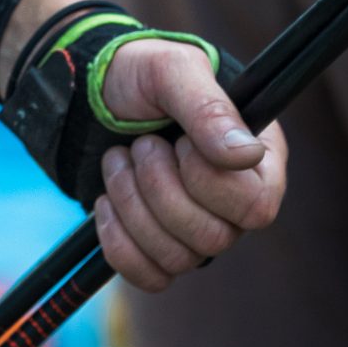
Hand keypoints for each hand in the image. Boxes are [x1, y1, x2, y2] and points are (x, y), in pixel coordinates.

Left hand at [90, 39, 285, 293]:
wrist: (89, 91)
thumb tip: (247, 155)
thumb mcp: (171, 69)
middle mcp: (235, 203)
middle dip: (159, 188)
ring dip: (132, 204)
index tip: (179, 141)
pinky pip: (150, 277)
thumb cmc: (141, 72)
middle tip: (141, 144)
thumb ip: (209, 107)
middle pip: (212, 239)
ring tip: (118, 158)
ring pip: (177, 259)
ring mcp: (197, 229)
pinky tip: (105, 201)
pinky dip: (118, 243)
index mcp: (258, 160)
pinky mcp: (160, 247)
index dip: (208, 180)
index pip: (256, 207)